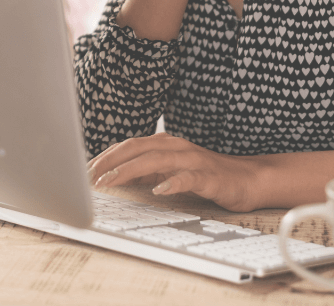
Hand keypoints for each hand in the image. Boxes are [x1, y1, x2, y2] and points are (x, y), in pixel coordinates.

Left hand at [87, 132, 262, 211]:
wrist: (248, 179)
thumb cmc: (207, 175)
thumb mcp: (171, 171)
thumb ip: (147, 170)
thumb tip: (117, 175)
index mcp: (165, 144)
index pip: (129, 145)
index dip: (105, 156)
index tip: (84, 170)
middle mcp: (177, 146)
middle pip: (137, 147)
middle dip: (110, 161)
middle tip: (88, 177)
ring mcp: (193, 159)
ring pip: (157, 159)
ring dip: (130, 170)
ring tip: (111, 181)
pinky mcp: (210, 176)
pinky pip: (189, 177)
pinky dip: (172, 182)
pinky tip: (159, 189)